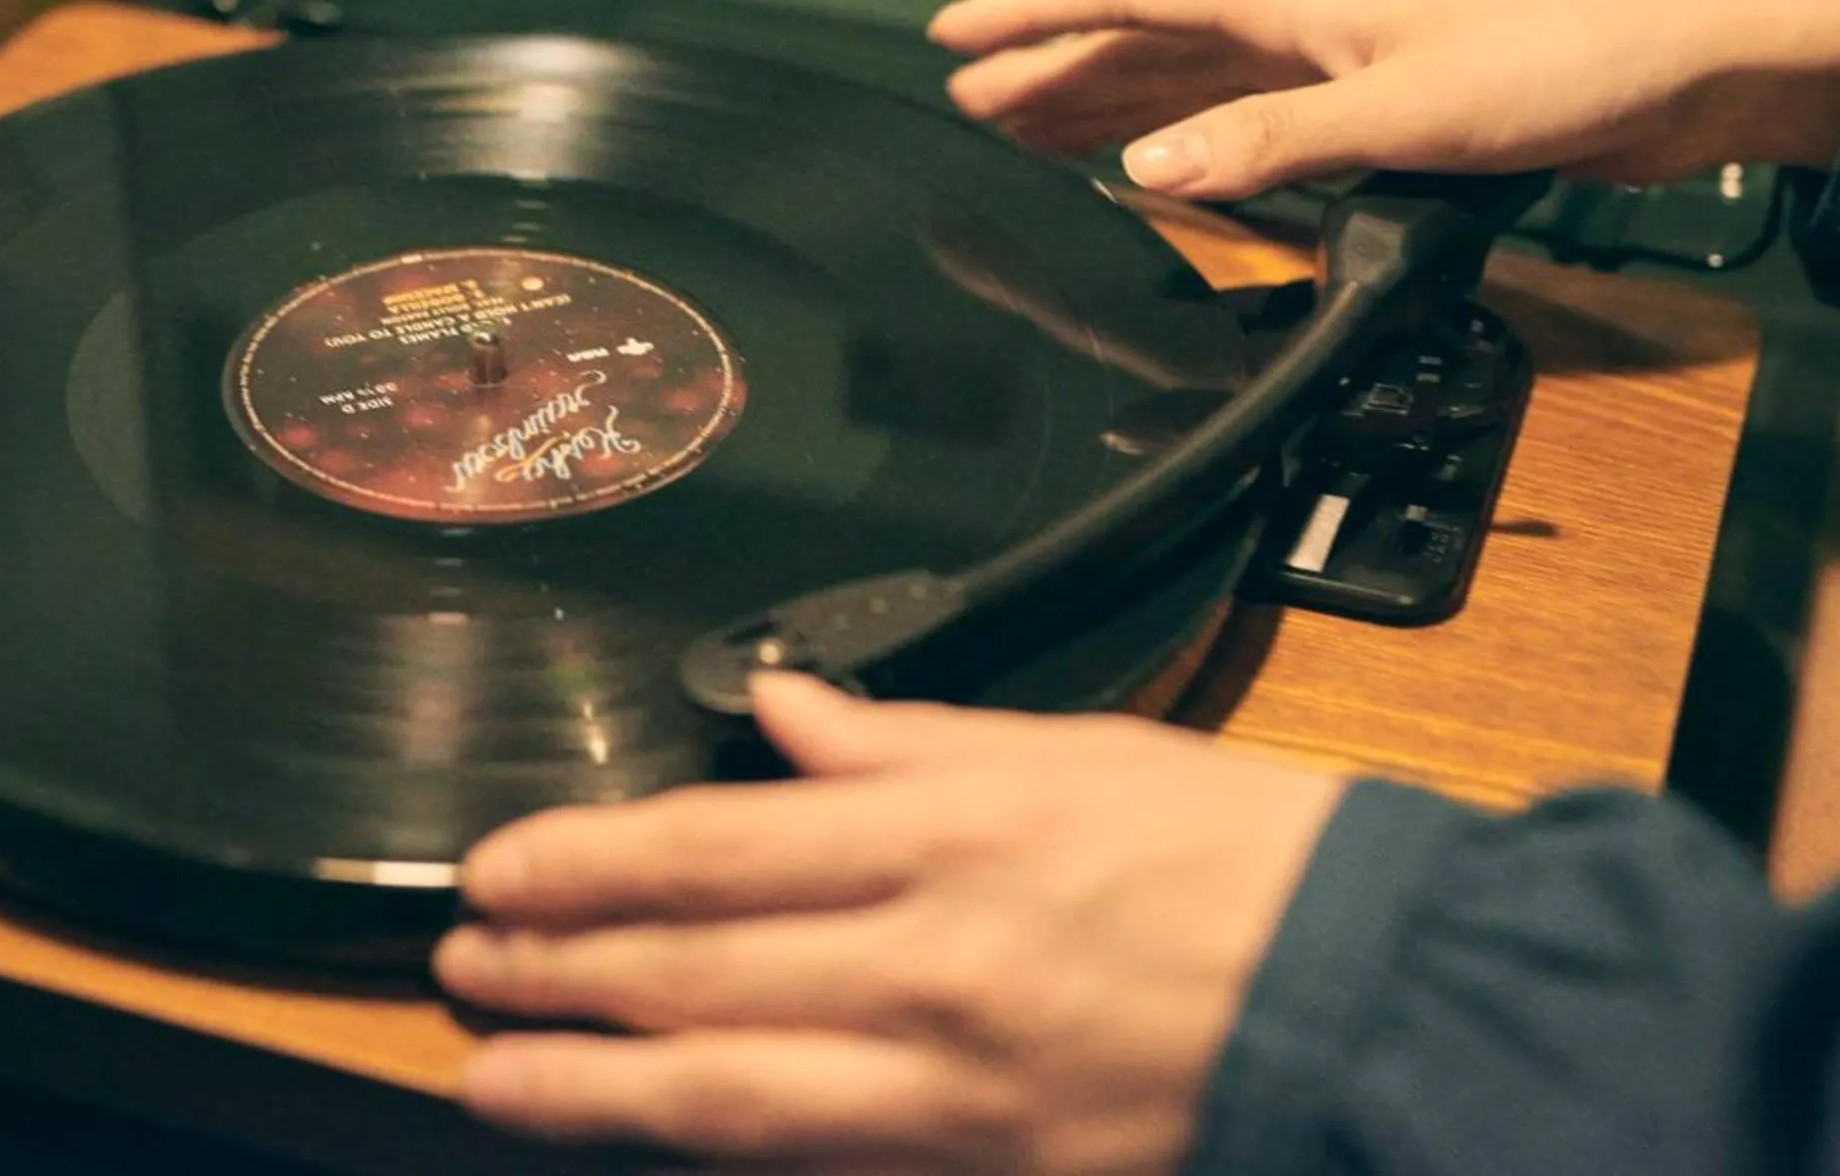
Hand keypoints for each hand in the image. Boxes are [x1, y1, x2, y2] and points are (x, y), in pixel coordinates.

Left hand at [435, 674, 1343, 1172]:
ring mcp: (955, 1081)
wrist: (1374, 994)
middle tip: (465, 961)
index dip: (584, 862)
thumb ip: (904, 735)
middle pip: (692, 970)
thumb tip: (781, 708)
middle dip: (555, 968)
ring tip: (494, 1067)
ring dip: (590, 1081)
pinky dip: (714, 1148)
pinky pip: (819, 1161)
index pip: (714, 847)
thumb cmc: (1239, 856)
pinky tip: (644, 1132)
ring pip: (727, 1091)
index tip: (500, 867)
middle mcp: (933, 958)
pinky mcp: (986, 1165)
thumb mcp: (1074, 752)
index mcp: (951, 831)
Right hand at [930, 0, 1839, 201]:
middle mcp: (1298, 28)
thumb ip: (1277, 143)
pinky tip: (1154, 167)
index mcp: (1293, 4)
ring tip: (1025, 134)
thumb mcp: (1411, 109)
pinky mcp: (1372, 110)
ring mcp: (1332, 68)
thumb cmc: (1562, 60)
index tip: (950, 40)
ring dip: (1102, 104)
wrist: (1678, 67)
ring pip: (1183, 80)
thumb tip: (1146, 172)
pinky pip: (1237, 121)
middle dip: (1047, 70)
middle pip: (1140, 41)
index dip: (1033, 14)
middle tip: (965, 109)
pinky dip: (1177, 139)